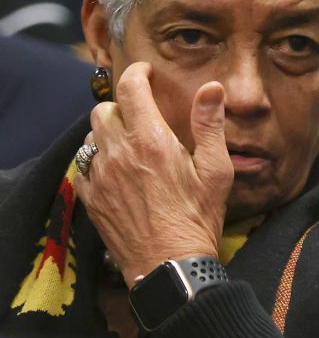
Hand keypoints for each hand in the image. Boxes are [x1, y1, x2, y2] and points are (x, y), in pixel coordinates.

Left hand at [76, 62, 234, 283]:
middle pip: (103, 110)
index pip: (131, 89)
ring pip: (91, 136)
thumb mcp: (216, 170)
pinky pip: (82, 165)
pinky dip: (97, 159)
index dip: (137, 73)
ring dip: (108, 132)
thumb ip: (210, 125)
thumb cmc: (198, 217)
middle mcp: (119, 154)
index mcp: (152, 141)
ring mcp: (100, 177)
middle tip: (142, 114)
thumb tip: (211, 88)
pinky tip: (116, 169)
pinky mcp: (90, 197)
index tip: (146, 73)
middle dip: (122, 105)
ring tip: (130, 143)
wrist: (169, 264)